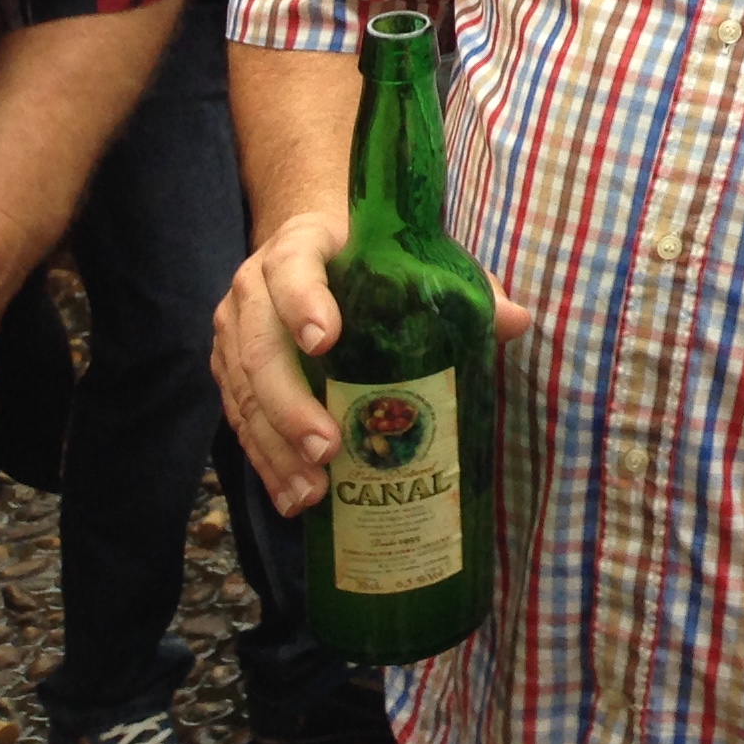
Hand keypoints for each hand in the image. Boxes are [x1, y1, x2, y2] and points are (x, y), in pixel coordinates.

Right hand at [212, 208, 533, 510]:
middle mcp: (253, 287)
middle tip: (327, 447)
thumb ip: (464, 286)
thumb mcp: (416, 257)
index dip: (304, 303)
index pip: (295, 269)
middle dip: (290, 404)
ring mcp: (234, 333)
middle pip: (260, 348)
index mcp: (301, 246)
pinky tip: (293, 497)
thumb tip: (515, 322)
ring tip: (313, 490)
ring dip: (277, 448)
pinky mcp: (228, 371)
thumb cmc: (375, 256)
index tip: (325, 340)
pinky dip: (267, 462)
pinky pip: (240, 420)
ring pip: (243, 394)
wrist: (314, 248)